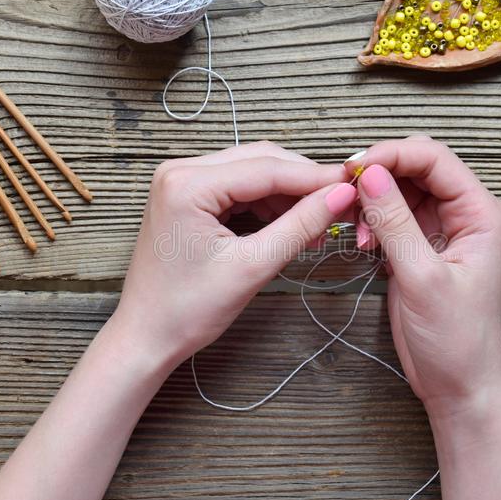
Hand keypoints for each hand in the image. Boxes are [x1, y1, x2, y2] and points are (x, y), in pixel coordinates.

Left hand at [114, 142, 354, 368]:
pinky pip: (238, 189)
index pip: (267, 167)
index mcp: (187, 183)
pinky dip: (267, 205)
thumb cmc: (186, 311)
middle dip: (303, 183)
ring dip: (287, 195)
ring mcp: (181, 183)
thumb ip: (300, 225)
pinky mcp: (187, 198)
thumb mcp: (252, 266)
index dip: (315, 177)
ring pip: (252, 173)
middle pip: (260, 161)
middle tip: (341, 204)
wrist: (146, 338)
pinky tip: (290, 225)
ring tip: (317, 225)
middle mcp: (180, 171)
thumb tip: (340, 196)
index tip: (353, 186)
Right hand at [345, 136, 500, 408]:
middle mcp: (464, 214)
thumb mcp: (423, 278)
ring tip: (355, 228)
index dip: (393, 154)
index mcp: (481, 214)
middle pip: (417, 168)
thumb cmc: (456, 339)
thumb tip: (370, 175)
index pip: (435, 159)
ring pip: (400, 190)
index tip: (354, 167)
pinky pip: (393, 215)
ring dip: (372, 199)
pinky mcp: (420, 247)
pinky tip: (362, 241)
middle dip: (379, 173)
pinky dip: (372, 220)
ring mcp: (441, 230)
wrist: (457, 384)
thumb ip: (396, 223)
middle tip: (345, 189)